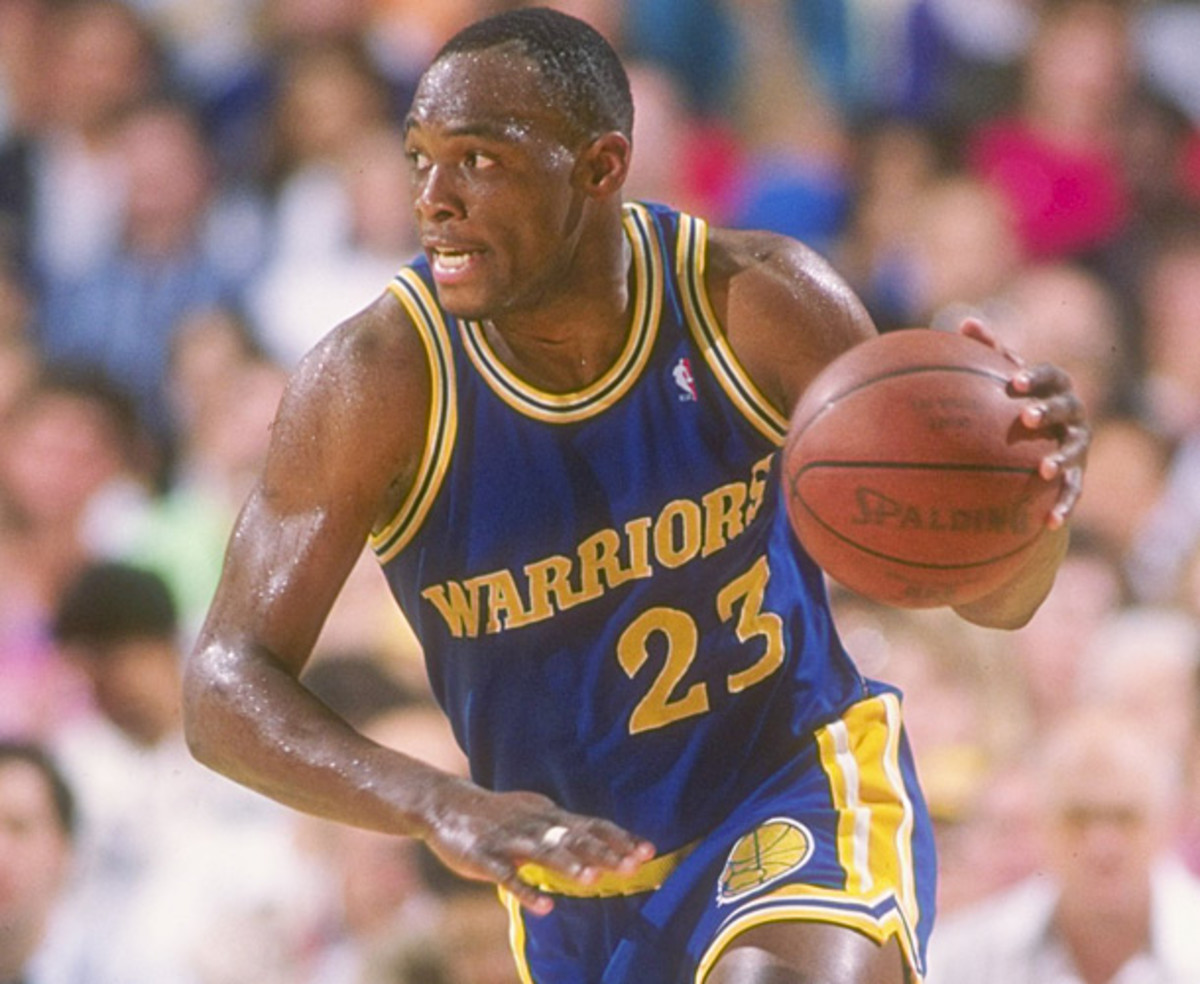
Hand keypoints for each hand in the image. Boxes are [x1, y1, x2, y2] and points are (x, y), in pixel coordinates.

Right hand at [422, 778, 655, 913]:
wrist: (447, 805)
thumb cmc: (499, 814)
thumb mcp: (536, 814)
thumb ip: (564, 829)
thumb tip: (601, 838)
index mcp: (550, 817)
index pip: (591, 825)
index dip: (619, 838)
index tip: (648, 850)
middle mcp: (535, 826)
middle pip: (574, 838)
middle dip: (604, 852)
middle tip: (633, 865)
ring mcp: (509, 840)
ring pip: (543, 853)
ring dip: (569, 865)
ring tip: (593, 879)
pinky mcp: (484, 857)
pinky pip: (507, 876)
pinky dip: (526, 890)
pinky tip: (545, 906)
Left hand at [957, 317, 1089, 528]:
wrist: (1042, 439)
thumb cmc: (1016, 402)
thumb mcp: (1005, 377)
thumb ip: (989, 352)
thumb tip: (965, 321)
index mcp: (1056, 387)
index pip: (1051, 375)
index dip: (1034, 377)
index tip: (1013, 382)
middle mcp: (1072, 413)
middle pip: (1065, 408)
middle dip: (1048, 412)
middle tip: (1025, 418)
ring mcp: (1076, 444)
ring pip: (1074, 449)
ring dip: (1062, 459)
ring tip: (1044, 470)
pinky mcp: (1076, 475)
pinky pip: (1073, 491)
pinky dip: (1064, 505)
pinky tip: (1048, 521)